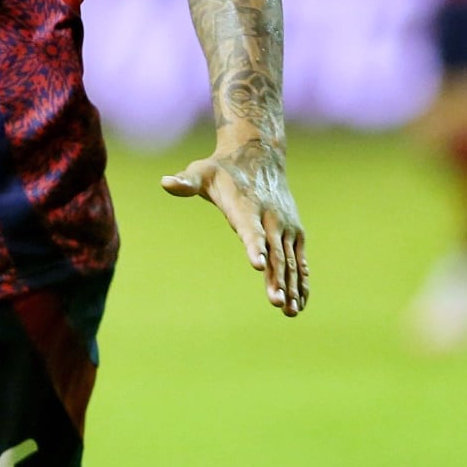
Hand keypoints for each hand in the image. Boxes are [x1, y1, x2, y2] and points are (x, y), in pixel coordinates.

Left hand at [162, 136, 307, 315]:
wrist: (260, 155)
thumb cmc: (223, 169)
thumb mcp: (202, 172)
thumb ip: (186, 182)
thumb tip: (165, 182)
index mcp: (247, 206)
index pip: (251, 230)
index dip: (254, 247)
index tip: (258, 265)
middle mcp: (271, 217)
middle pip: (275, 252)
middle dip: (276, 279)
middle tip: (277, 303)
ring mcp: (286, 226)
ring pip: (290, 260)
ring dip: (291, 286)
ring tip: (289, 311)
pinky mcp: (295, 232)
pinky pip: (300, 261)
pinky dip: (301, 281)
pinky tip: (299, 304)